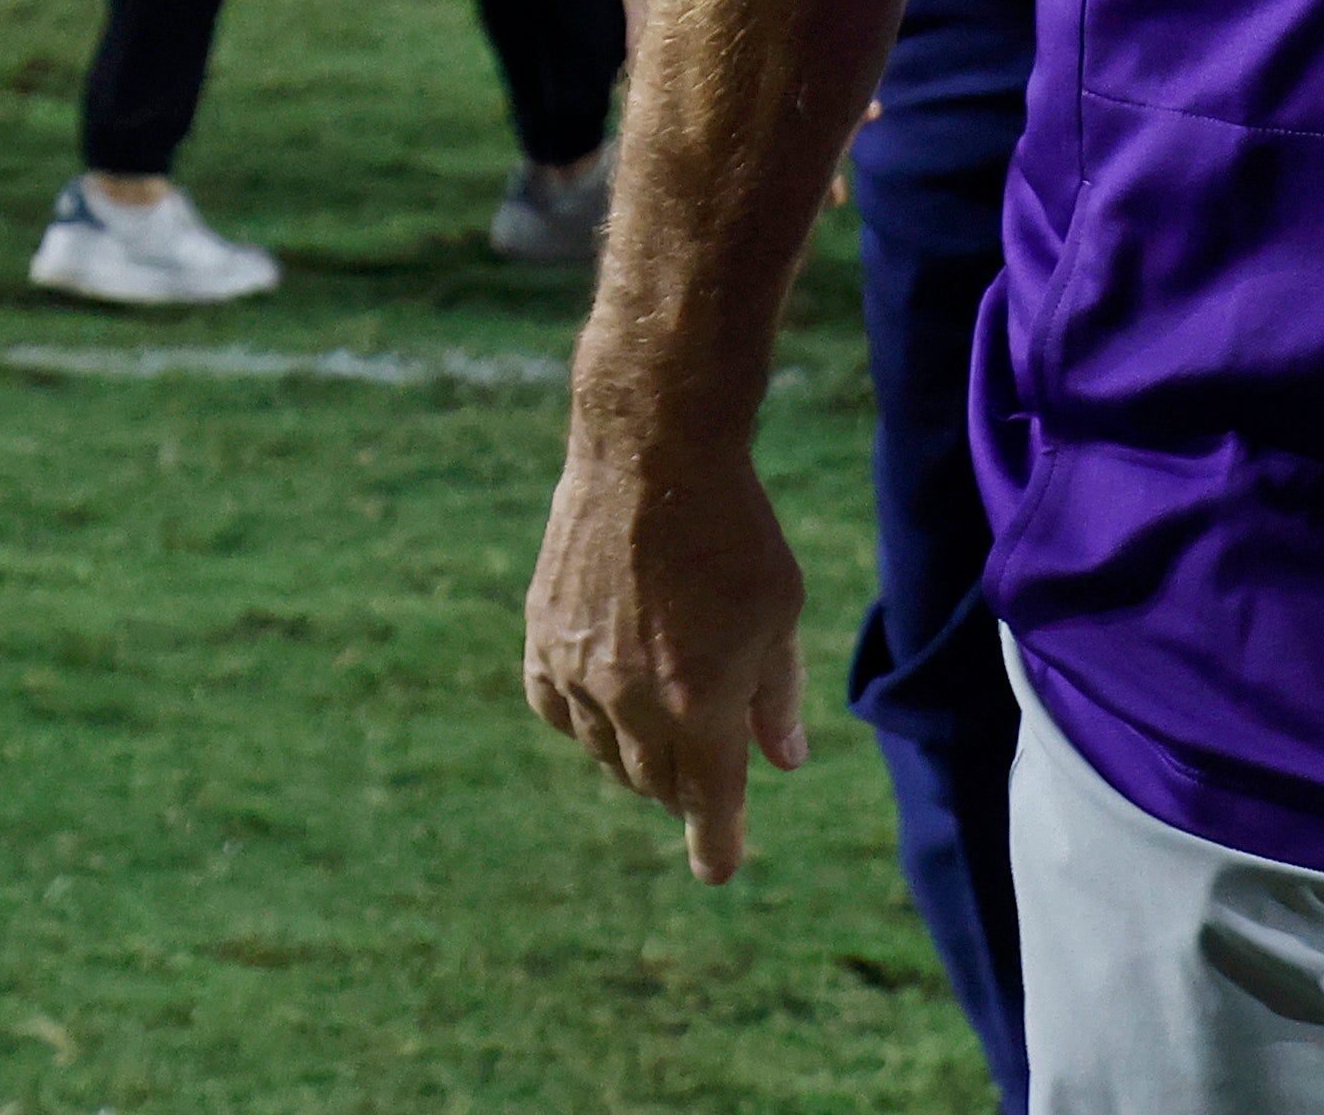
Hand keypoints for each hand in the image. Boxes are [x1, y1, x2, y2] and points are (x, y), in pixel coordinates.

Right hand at [521, 431, 813, 878]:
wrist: (653, 453)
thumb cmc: (736, 530)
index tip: (718, 869)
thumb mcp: (779, 612)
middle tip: (706, 773)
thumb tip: (782, 761)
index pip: (709, 804)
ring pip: (605, 752)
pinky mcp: (541, 637)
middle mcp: (632, 702)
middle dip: (686, 788)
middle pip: (657, 783)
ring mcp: (578, 672)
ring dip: (638, 756)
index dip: (716, 844)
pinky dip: (584, 722)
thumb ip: (776, 695)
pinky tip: (606, 706)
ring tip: (665, 726)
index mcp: (701, 704)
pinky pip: (556, 711)